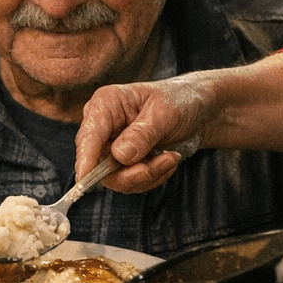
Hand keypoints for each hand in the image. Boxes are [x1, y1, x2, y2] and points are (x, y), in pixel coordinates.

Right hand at [76, 71, 222, 192]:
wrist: (197, 111)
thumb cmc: (179, 100)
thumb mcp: (164, 113)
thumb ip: (142, 134)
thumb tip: (119, 156)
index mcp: (106, 104)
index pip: (88, 136)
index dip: (85, 159)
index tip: (85, 178)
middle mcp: (103, 127)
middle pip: (99, 164)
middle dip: (133, 172)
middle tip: (165, 161)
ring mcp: (111, 146)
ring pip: (116, 178)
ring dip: (148, 174)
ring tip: (171, 157)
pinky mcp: (123, 163)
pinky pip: (130, 182)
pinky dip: (152, 177)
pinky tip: (167, 160)